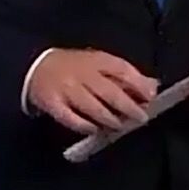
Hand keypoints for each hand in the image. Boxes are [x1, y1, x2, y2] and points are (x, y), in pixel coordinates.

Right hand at [27, 49, 156, 136]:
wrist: (36, 66)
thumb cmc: (75, 66)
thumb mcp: (100, 63)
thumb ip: (125, 75)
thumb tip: (153, 87)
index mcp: (96, 60)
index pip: (122, 70)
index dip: (139, 84)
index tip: (151, 97)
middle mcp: (82, 73)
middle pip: (110, 92)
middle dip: (129, 107)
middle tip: (141, 117)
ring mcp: (66, 89)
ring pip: (93, 108)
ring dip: (110, 119)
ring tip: (120, 126)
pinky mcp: (53, 104)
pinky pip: (72, 119)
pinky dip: (86, 126)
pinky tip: (95, 129)